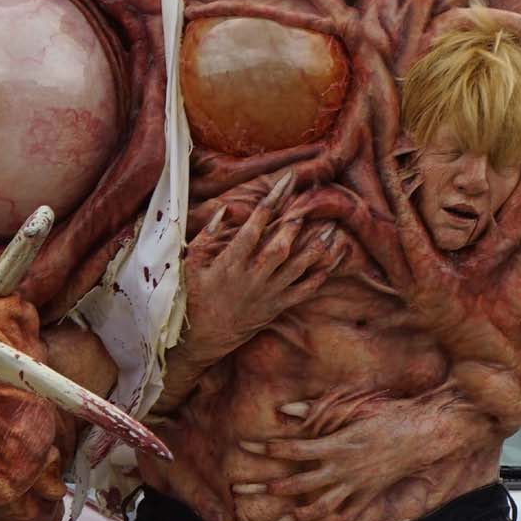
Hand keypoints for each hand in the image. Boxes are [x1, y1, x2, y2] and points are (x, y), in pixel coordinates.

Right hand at [172, 175, 342, 374]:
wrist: (199, 339)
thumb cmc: (192, 297)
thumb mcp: (189, 264)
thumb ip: (207, 236)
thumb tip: (226, 210)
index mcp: (230, 263)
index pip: (254, 225)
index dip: (272, 200)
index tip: (287, 181)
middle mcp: (251, 277)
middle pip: (280, 245)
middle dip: (297, 221)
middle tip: (312, 201)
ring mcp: (266, 294)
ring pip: (297, 268)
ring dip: (315, 248)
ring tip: (331, 229)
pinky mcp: (275, 308)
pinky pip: (302, 292)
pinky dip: (317, 277)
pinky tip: (329, 263)